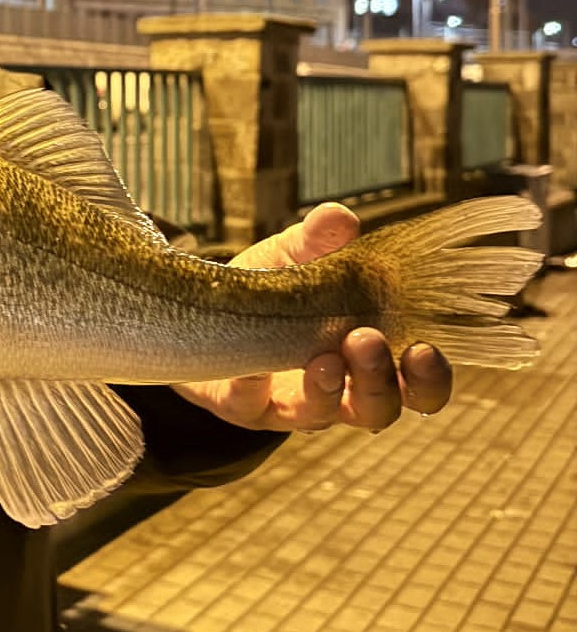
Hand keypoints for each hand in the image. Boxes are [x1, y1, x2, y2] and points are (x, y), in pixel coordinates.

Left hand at [173, 202, 453, 432]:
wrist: (202, 314)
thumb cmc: (269, 290)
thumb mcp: (293, 258)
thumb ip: (317, 241)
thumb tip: (341, 217)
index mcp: (369, 360)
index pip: (417, 385)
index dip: (428, 377)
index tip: (425, 349)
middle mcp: (340, 392)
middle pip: (380, 409)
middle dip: (380, 381)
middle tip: (366, 340)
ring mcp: (291, 404)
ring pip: (324, 414)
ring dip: (329, 388)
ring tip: (324, 358)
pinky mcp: (244, 407)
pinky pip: (250, 404)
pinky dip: (252, 384)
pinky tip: (252, 367)